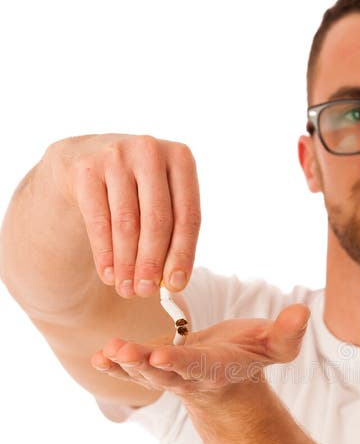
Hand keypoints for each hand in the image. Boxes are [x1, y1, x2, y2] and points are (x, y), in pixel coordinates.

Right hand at [45, 134, 200, 297]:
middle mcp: (150, 151)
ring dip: (127, 263)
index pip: (188, 215)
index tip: (176, 285)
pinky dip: (104, 253)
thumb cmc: (137, 188)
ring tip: (127, 289)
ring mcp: (116, 155)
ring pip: (126, 224)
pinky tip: (108, 275)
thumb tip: (171, 283)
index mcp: (181, 158)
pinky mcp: (86, 169)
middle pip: (157, 220)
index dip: (183, 254)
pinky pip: (98, 221)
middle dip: (152, 263)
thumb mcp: (161, 199)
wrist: (88, 159)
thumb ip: (171, 235)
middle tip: (146, 292)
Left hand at [91, 304, 310, 400]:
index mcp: (216, 369)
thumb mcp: (275, 346)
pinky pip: (130, 369)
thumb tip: (302, 312)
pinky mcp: (151, 367)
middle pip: (163, 374)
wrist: (227, 376)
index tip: (161, 356)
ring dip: (124, 364)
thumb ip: (287, 334)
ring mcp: (166, 374)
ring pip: (143, 372)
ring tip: (108, 352)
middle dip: (144, 365)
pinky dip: (113, 365)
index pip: (196, 366)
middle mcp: (188, 376)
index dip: (179, 362)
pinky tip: (98, 357)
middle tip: (126, 354)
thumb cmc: (250, 355)